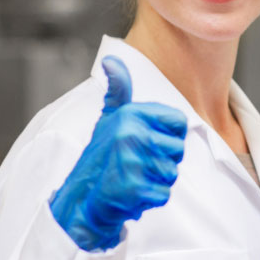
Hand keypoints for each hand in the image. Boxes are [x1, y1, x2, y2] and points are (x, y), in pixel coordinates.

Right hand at [50, 56, 187, 250]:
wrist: (80, 199)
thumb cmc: (100, 157)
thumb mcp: (108, 119)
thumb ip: (118, 90)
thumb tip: (112, 60)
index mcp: (132, 114)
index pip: (180, 122)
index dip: (169, 136)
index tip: (148, 142)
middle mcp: (132, 133)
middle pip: (178, 150)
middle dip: (162, 161)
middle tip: (137, 163)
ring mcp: (132, 160)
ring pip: (172, 173)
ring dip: (156, 181)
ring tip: (133, 177)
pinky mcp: (134, 187)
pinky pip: (163, 194)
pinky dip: (150, 199)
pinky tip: (131, 193)